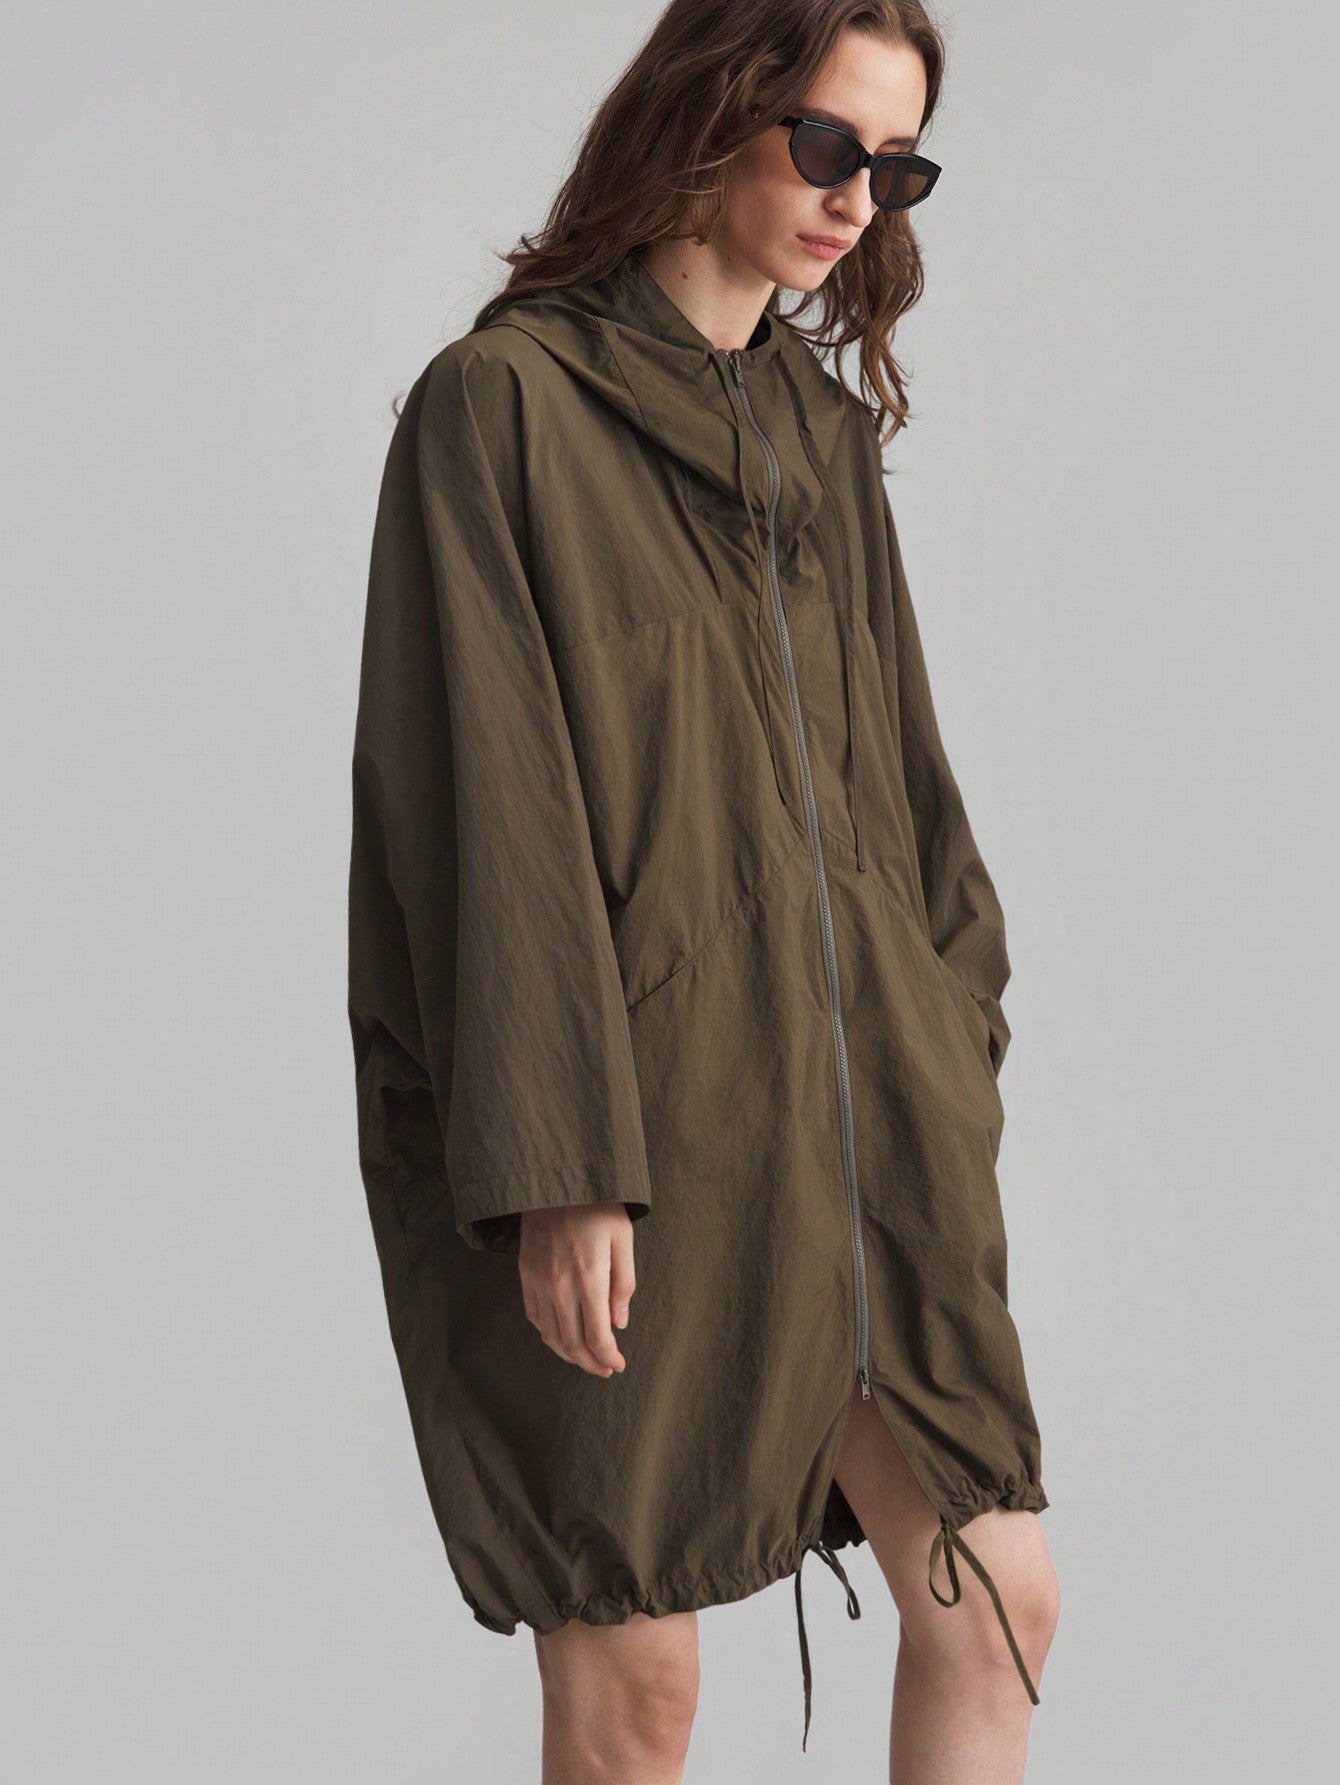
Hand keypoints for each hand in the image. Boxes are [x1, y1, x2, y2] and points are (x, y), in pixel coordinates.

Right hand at [517, 1202, 635, 1377]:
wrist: (555, 1179)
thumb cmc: (597, 1206)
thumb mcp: (623, 1238)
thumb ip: (624, 1283)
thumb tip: (620, 1322)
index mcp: (589, 1278)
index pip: (597, 1336)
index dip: (608, 1357)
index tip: (618, 1364)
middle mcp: (560, 1286)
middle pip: (573, 1343)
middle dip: (590, 1363)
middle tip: (605, 1369)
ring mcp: (539, 1282)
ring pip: (551, 1334)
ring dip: (569, 1354)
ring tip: (585, 1359)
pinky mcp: (525, 1274)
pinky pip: (534, 1316)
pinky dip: (548, 1333)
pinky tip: (560, 1335)